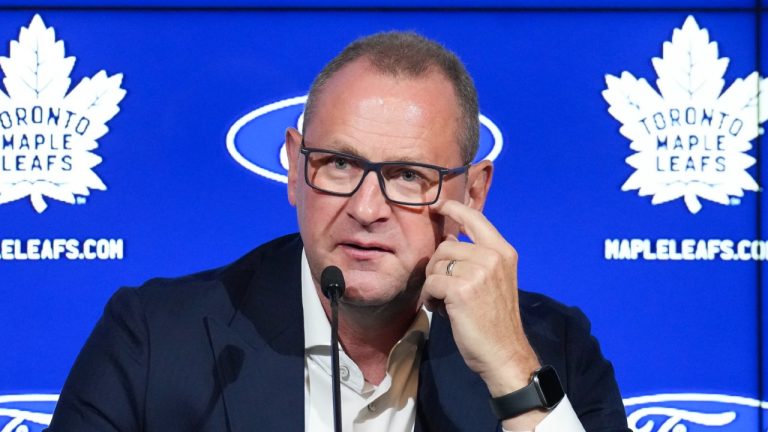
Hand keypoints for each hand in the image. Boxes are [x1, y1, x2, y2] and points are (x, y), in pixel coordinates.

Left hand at [422, 200, 540, 397]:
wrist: (503, 353)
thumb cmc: (495, 320)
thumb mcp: (494, 280)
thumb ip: (477, 257)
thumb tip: (448, 239)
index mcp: (503, 252)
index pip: (476, 218)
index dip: (454, 209)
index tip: (439, 204)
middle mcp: (493, 256)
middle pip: (446, 246)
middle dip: (437, 266)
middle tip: (442, 289)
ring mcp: (478, 272)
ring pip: (436, 265)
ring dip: (432, 284)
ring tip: (443, 301)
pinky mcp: (461, 290)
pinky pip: (431, 283)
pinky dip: (429, 297)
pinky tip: (440, 309)